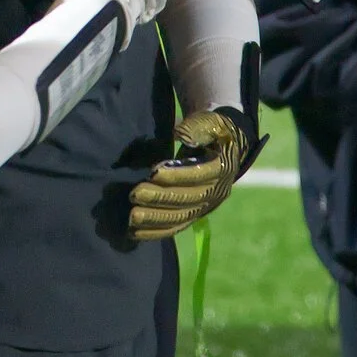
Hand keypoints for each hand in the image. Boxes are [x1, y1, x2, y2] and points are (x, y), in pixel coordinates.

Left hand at [128, 107, 257, 240]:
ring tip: (131, 217)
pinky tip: (135, 233)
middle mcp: (216, 192)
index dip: (176, 175)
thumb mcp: (210, 122)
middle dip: (159, 198)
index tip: (153, 171)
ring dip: (155, 219)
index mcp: (222, 168)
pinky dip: (156, 231)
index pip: (198, 175)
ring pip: (180, 217)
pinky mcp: (194, 214)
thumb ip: (198, 128)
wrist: (225, 147)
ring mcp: (205, 206)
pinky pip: (176, 226)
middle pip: (187, 199)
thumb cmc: (212, 130)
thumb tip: (182, 135)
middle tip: (134, 193)